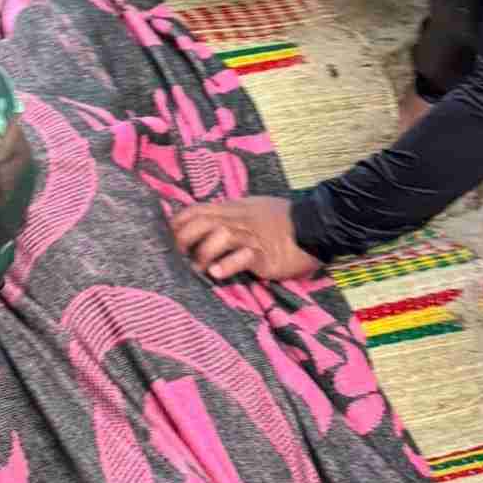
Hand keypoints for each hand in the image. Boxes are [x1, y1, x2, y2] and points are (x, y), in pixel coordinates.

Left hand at [171, 195, 320, 282]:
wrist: (316, 226)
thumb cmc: (282, 220)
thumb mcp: (251, 209)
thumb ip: (229, 215)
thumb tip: (207, 224)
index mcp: (232, 208)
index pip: (196, 210)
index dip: (177, 222)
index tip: (167, 236)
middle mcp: (237, 220)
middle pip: (201, 222)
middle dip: (183, 238)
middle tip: (175, 256)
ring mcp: (251, 236)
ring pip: (219, 237)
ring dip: (203, 254)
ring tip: (198, 268)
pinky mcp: (264, 254)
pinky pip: (243, 257)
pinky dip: (228, 265)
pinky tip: (217, 274)